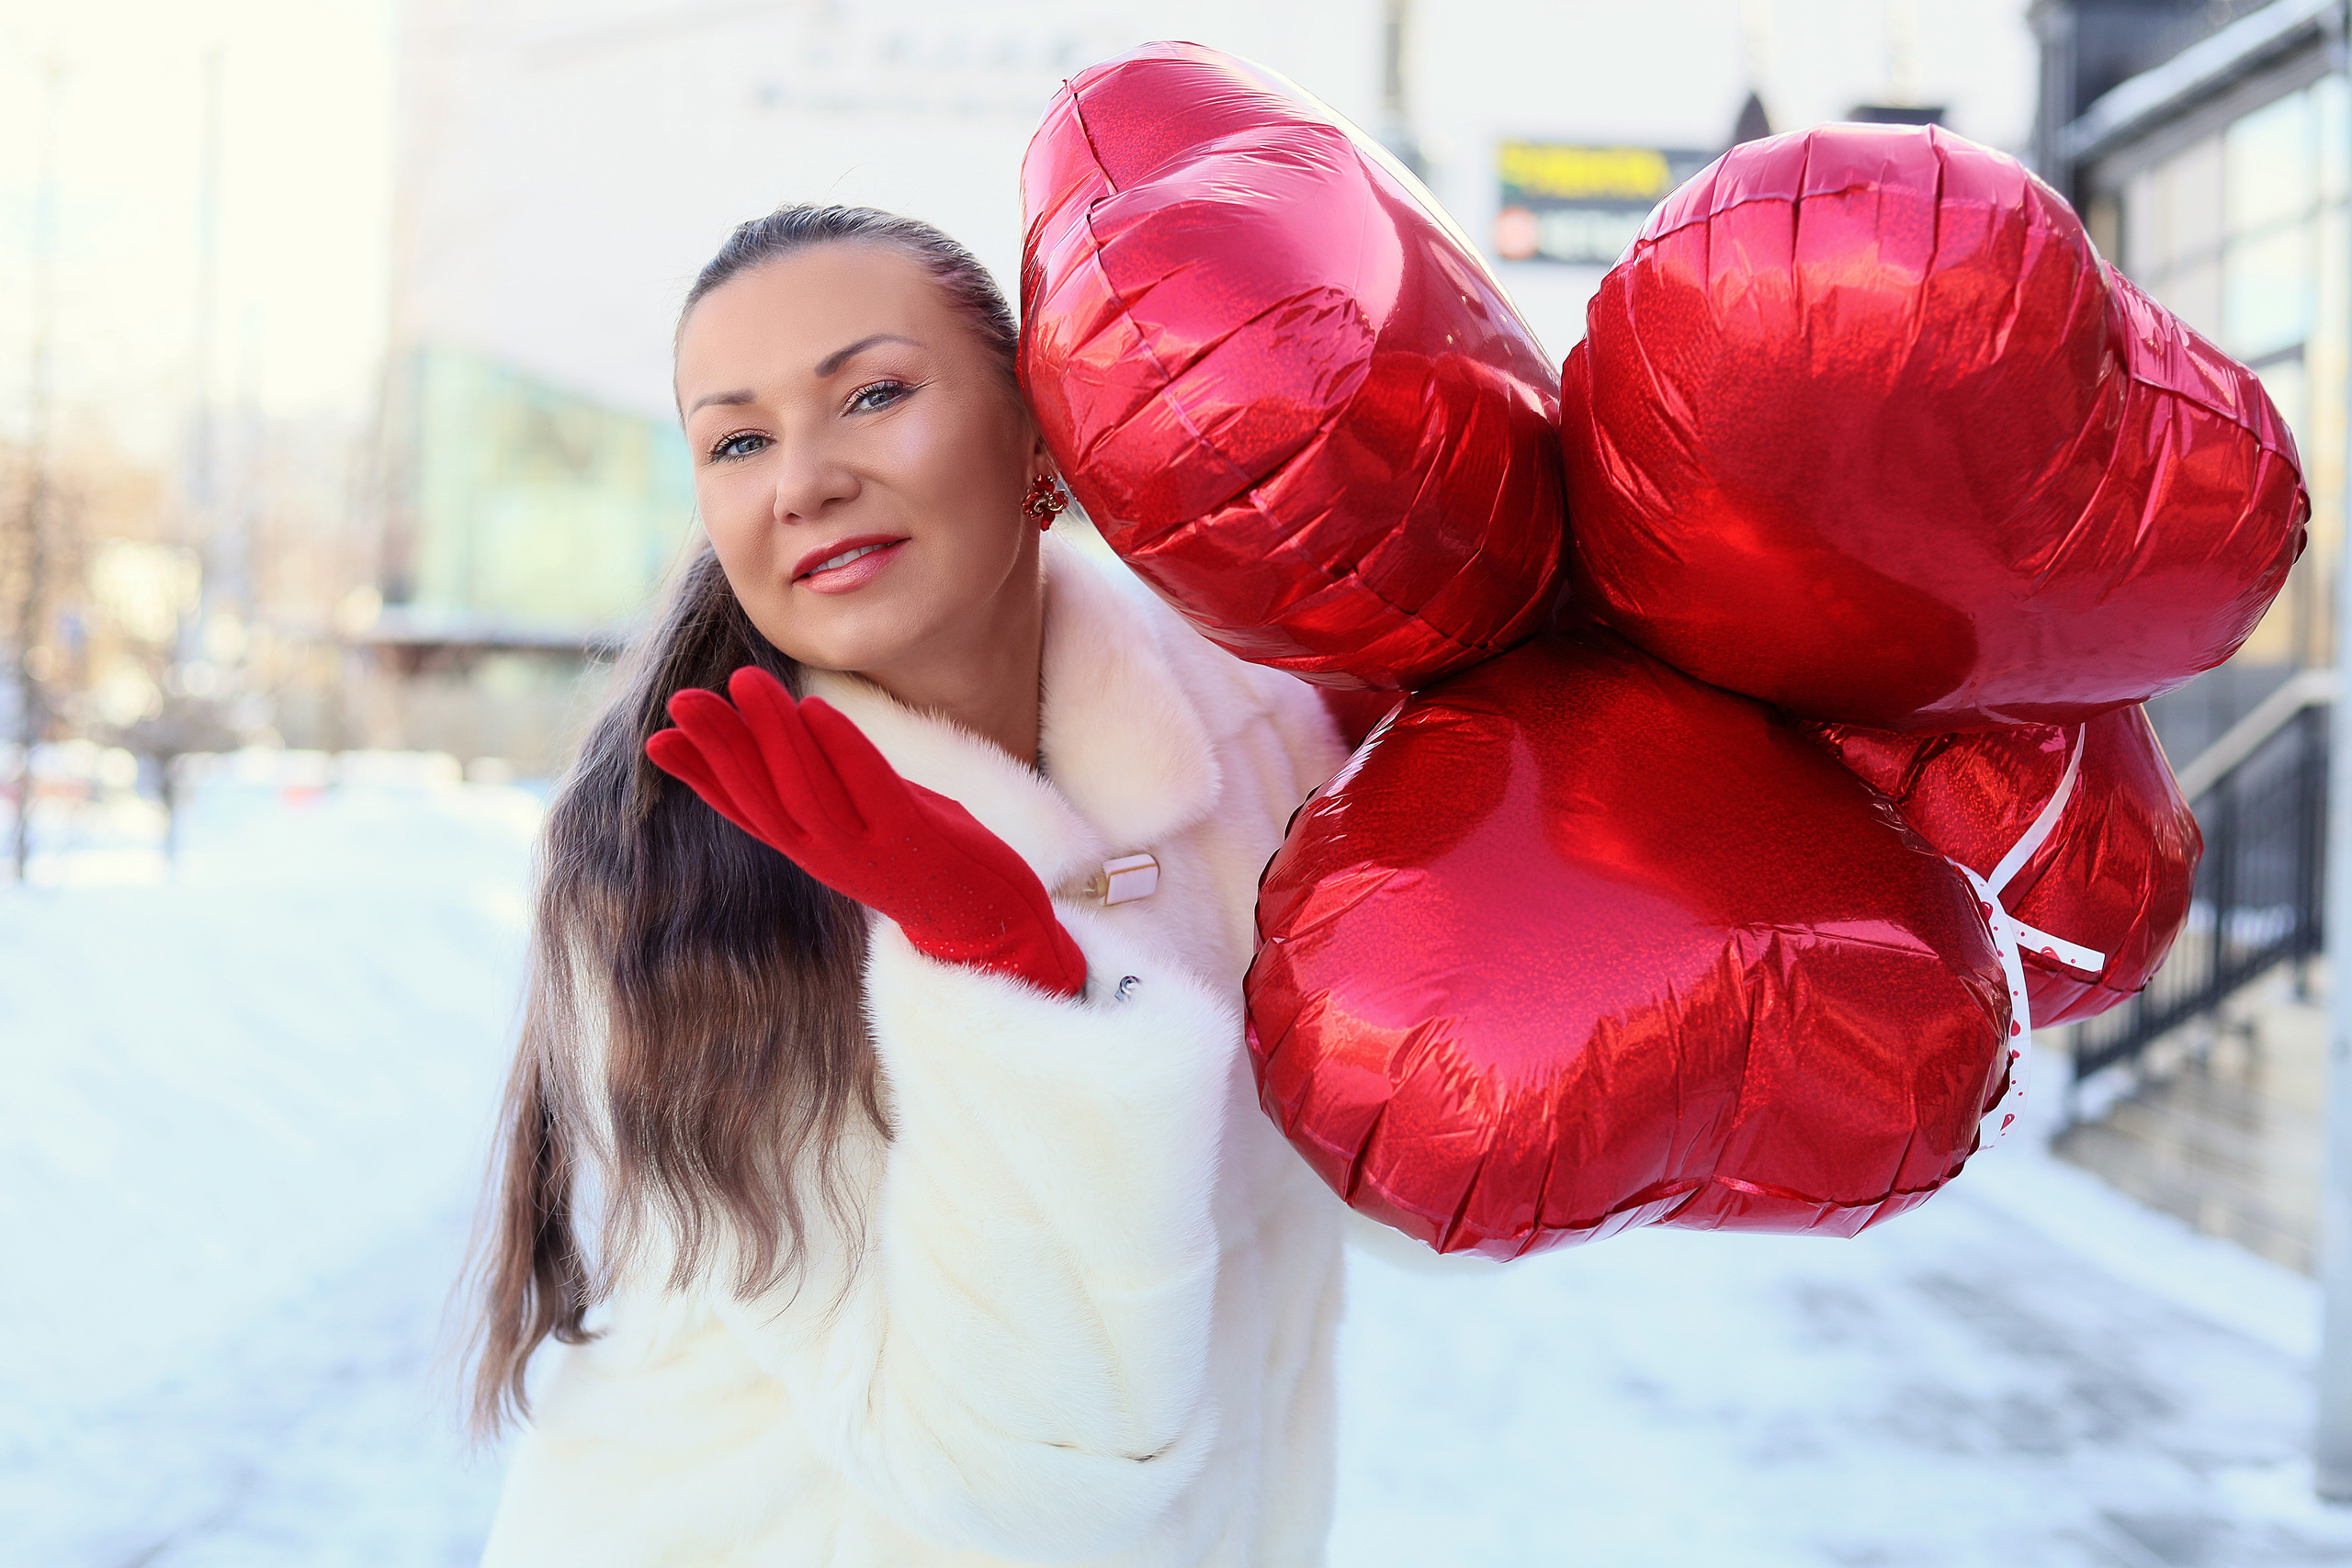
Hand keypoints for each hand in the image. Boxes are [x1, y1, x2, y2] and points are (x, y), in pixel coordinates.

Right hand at [647, 668, 1087, 997]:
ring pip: (806, 790)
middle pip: (761, 796)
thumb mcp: (855, 821)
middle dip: (720, 747)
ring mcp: (868, 852)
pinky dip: (842, 751)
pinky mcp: (913, 843)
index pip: (742, 808)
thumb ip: (815, 787)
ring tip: (746, 682)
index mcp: (809, 847)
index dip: (699, 776)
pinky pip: (871, 791)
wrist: (990, 919)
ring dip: (774, 735)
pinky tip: (818, 710)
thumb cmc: (920, 854)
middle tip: (681, 699)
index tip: (658, 738)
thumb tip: (775, 737)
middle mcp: (827, 855)